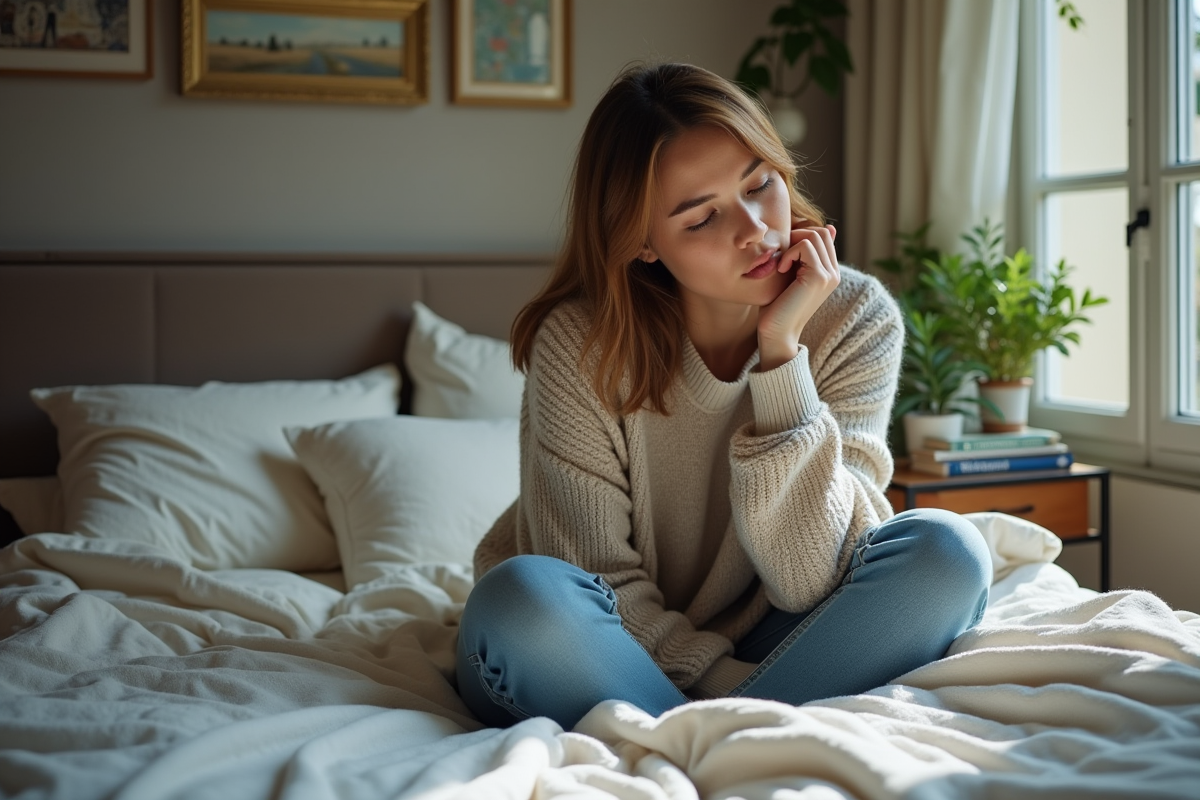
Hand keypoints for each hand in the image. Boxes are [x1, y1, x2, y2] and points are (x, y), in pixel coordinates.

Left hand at [757, 224, 839, 370]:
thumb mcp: (789, 275)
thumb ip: (800, 256)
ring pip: (815, 235)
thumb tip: (824, 229)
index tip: (784, 255)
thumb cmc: (777, 306)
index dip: (799, 237)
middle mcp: (834, 273)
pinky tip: (781, 270)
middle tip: (781, 256)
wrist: (776, 333)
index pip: (822, 236)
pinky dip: (789, 253)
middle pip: (820, 232)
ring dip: (792, 245)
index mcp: (829, 272)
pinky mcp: (820, 277)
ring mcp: (830, 275)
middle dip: (796, 236)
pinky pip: (805, 246)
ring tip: (782, 265)